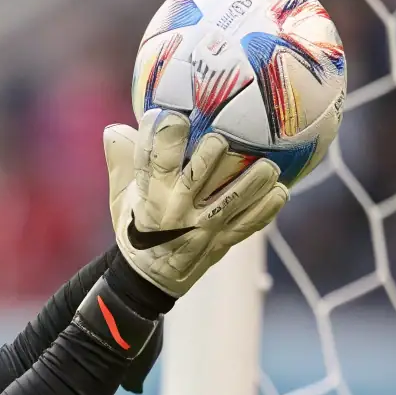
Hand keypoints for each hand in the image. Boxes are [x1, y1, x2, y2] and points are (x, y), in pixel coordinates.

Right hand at [104, 109, 287, 297]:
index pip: (154, 161)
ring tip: (267, 165)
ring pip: (231, 201)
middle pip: (196, 177)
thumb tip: (116, 128)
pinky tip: (279, 191)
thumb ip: (120, 162)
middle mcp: (177, 210)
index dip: (163, 136)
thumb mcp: (119, 198)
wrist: (148, 279)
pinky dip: (266, 209)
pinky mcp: (222, 242)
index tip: (172, 115)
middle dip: (210, 153)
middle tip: (221, 137)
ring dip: (251, 182)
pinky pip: (249, 225)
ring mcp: (203, 228)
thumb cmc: (135, 229)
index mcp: (150, 196)